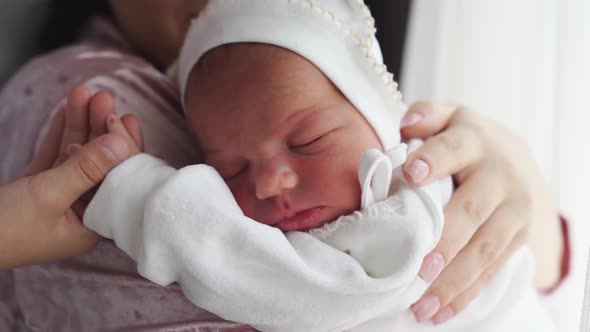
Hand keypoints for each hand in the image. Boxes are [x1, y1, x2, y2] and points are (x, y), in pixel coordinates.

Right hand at [42, 86, 143, 216]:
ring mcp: (58, 198)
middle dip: (101, 128)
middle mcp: (80, 211)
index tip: (126, 118)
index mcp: (93, 223)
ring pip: (75, 155)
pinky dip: (60, 133)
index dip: (125, 147)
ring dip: (80, 124)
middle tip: (104, 98)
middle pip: (99, 163)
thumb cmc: (4, 231)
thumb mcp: (49, 196)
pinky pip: (54, 156)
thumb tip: (120, 143)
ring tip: (82, 93)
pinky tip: (67, 110)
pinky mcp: (36, 189)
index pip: (120, 180)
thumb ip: (85, 169)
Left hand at [401, 102, 562, 323]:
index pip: (454, 148)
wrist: (516, 159)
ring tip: (422, 306)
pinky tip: (442, 313)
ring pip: (485, 248)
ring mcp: (514, 209)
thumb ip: (427, 115)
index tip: (412, 174)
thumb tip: (405, 124)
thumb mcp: (449, 118)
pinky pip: (493, 269)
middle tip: (418, 267)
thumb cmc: (465, 141)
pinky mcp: (518, 238)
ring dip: (454, 281)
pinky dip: (467, 293)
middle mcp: (500, 175)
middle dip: (446, 240)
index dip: (434, 159)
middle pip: (473, 209)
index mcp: (474, 140)